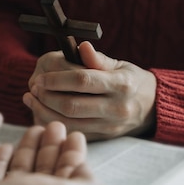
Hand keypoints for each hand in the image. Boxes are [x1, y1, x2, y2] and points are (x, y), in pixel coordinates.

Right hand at [0, 121, 103, 184]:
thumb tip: (88, 173)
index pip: (69, 179)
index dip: (73, 156)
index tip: (74, 135)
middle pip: (47, 172)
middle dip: (53, 148)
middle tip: (54, 126)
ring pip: (23, 171)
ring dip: (31, 149)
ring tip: (35, 129)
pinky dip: (2, 158)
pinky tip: (4, 146)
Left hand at [23, 41, 156, 139]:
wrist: (151, 107)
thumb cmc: (131, 81)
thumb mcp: (121, 65)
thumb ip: (98, 59)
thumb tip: (81, 46)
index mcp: (121, 84)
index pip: (83, 80)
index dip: (57, 79)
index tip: (41, 77)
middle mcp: (117, 108)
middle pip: (72, 106)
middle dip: (47, 97)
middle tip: (34, 88)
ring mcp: (110, 126)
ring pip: (69, 123)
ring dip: (44, 112)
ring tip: (32, 99)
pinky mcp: (103, 137)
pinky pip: (72, 132)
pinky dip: (53, 123)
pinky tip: (42, 112)